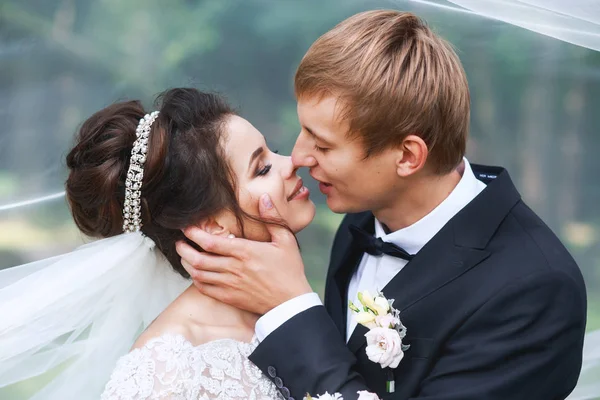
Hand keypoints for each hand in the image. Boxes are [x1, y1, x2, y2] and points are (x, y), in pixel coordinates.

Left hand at [176, 194, 312, 314]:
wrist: (291, 302)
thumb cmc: (290, 270)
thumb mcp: (286, 240)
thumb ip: (273, 217)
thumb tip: (263, 198)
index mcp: (245, 252)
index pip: (211, 242)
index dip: (194, 234)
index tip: (187, 227)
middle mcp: (234, 268)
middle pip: (198, 259)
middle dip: (183, 249)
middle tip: (179, 242)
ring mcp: (230, 285)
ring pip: (198, 274)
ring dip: (187, 264)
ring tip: (184, 255)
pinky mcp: (230, 298)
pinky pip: (205, 289)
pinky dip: (196, 280)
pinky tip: (196, 273)